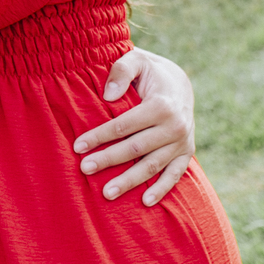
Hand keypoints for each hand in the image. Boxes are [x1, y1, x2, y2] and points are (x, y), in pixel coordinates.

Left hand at [73, 48, 194, 207]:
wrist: (180, 84)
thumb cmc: (150, 72)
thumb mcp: (137, 61)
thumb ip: (121, 71)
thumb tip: (107, 97)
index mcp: (161, 105)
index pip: (124, 125)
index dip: (99, 136)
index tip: (77, 146)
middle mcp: (175, 126)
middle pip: (135, 148)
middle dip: (108, 159)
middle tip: (84, 169)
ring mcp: (182, 142)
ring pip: (152, 166)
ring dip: (129, 181)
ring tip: (106, 193)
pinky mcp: (186, 153)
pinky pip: (174, 175)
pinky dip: (162, 190)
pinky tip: (144, 202)